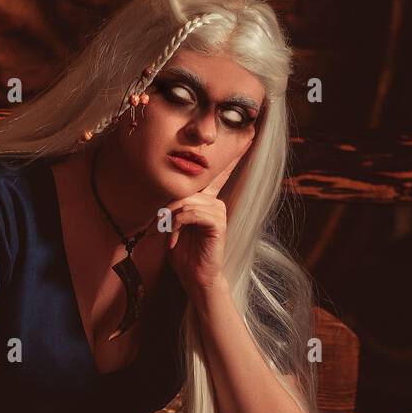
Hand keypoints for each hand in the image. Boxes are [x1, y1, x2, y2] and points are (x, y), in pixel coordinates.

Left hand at [165, 154, 241, 303]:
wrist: (194, 277)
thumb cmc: (183, 253)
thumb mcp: (172, 225)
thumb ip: (172, 207)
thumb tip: (165, 197)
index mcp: (207, 200)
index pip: (218, 173)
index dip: (232, 154)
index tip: (249, 135)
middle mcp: (215, 202)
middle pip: (187, 190)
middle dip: (168, 208)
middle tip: (162, 229)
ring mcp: (219, 212)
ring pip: (187, 202)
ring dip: (171, 220)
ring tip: (168, 236)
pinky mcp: (218, 224)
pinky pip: (192, 213)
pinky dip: (178, 225)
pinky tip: (175, 238)